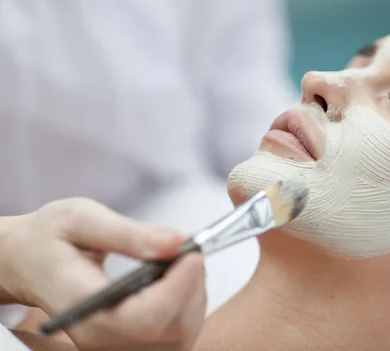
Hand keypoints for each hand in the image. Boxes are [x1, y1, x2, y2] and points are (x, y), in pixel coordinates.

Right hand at [0, 198, 205, 349]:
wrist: (29, 263)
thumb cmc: (50, 239)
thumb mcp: (79, 219)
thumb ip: (128, 233)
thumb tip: (175, 243)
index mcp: (83, 305)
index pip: (144, 319)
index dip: (178, 288)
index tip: (192, 253)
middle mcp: (99, 337)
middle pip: (171, 330)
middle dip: (192, 285)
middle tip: (189, 249)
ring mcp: (113, 346)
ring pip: (180, 335)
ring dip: (193, 295)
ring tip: (180, 261)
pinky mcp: (128, 345)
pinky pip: (175, 336)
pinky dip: (187, 306)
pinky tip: (176, 280)